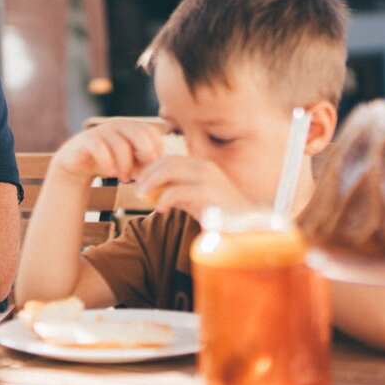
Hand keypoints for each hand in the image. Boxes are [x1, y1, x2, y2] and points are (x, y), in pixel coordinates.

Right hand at [52, 119, 166, 182]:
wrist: (78, 164)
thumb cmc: (110, 163)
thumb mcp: (131, 163)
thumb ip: (147, 164)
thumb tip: (169, 172)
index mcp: (130, 128)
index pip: (150, 131)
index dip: (157, 148)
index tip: (156, 167)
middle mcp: (117, 125)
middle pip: (138, 133)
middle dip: (145, 154)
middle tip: (144, 172)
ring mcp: (101, 131)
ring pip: (120, 145)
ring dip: (125, 165)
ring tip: (125, 179)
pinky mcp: (86, 140)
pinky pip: (100, 148)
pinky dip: (108, 163)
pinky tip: (111, 173)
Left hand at [135, 156, 251, 220]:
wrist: (245, 225)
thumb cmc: (218, 212)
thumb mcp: (194, 196)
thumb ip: (176, 188)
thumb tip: (150, 187)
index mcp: (202, 165)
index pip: (170, 159)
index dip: (151, 168)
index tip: (140, 181)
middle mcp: (205, 167)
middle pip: (167, 162)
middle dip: (148, 175)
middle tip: (138, 190)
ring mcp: (208, 179)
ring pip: (170, 172)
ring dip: (152, 183)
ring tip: (143, 196)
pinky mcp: (208, 195)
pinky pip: (177, 192)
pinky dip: (164, 199)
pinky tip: (160, 209)